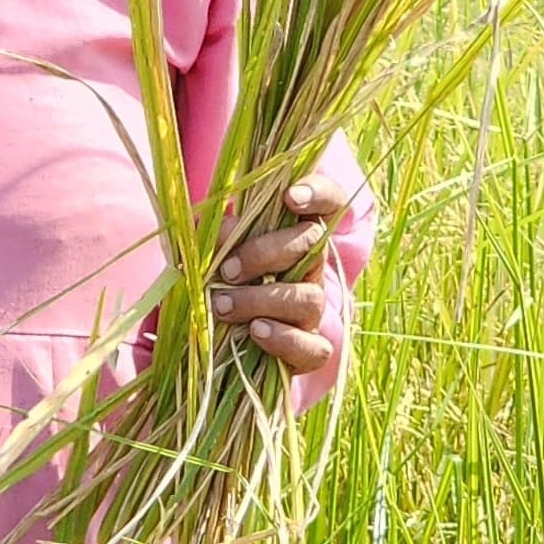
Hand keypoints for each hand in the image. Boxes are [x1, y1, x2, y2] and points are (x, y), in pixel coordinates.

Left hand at [208, 170, 352, 376]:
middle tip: (228, 269)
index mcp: (296, 233)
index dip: (318, 193)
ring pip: (309, 297)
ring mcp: (314, 309)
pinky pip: (314, 347)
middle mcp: (313, 267)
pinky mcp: (311, 350)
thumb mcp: (214, 252)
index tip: (290, 196)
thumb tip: (217, 226)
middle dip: (266, 253)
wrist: (227, 341)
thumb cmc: (221, 283)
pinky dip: (284, 339)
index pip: (329, 200)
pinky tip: (256, 331)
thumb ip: (216, 236)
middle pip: (312, 244)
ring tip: (223, 306)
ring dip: (262, 299)